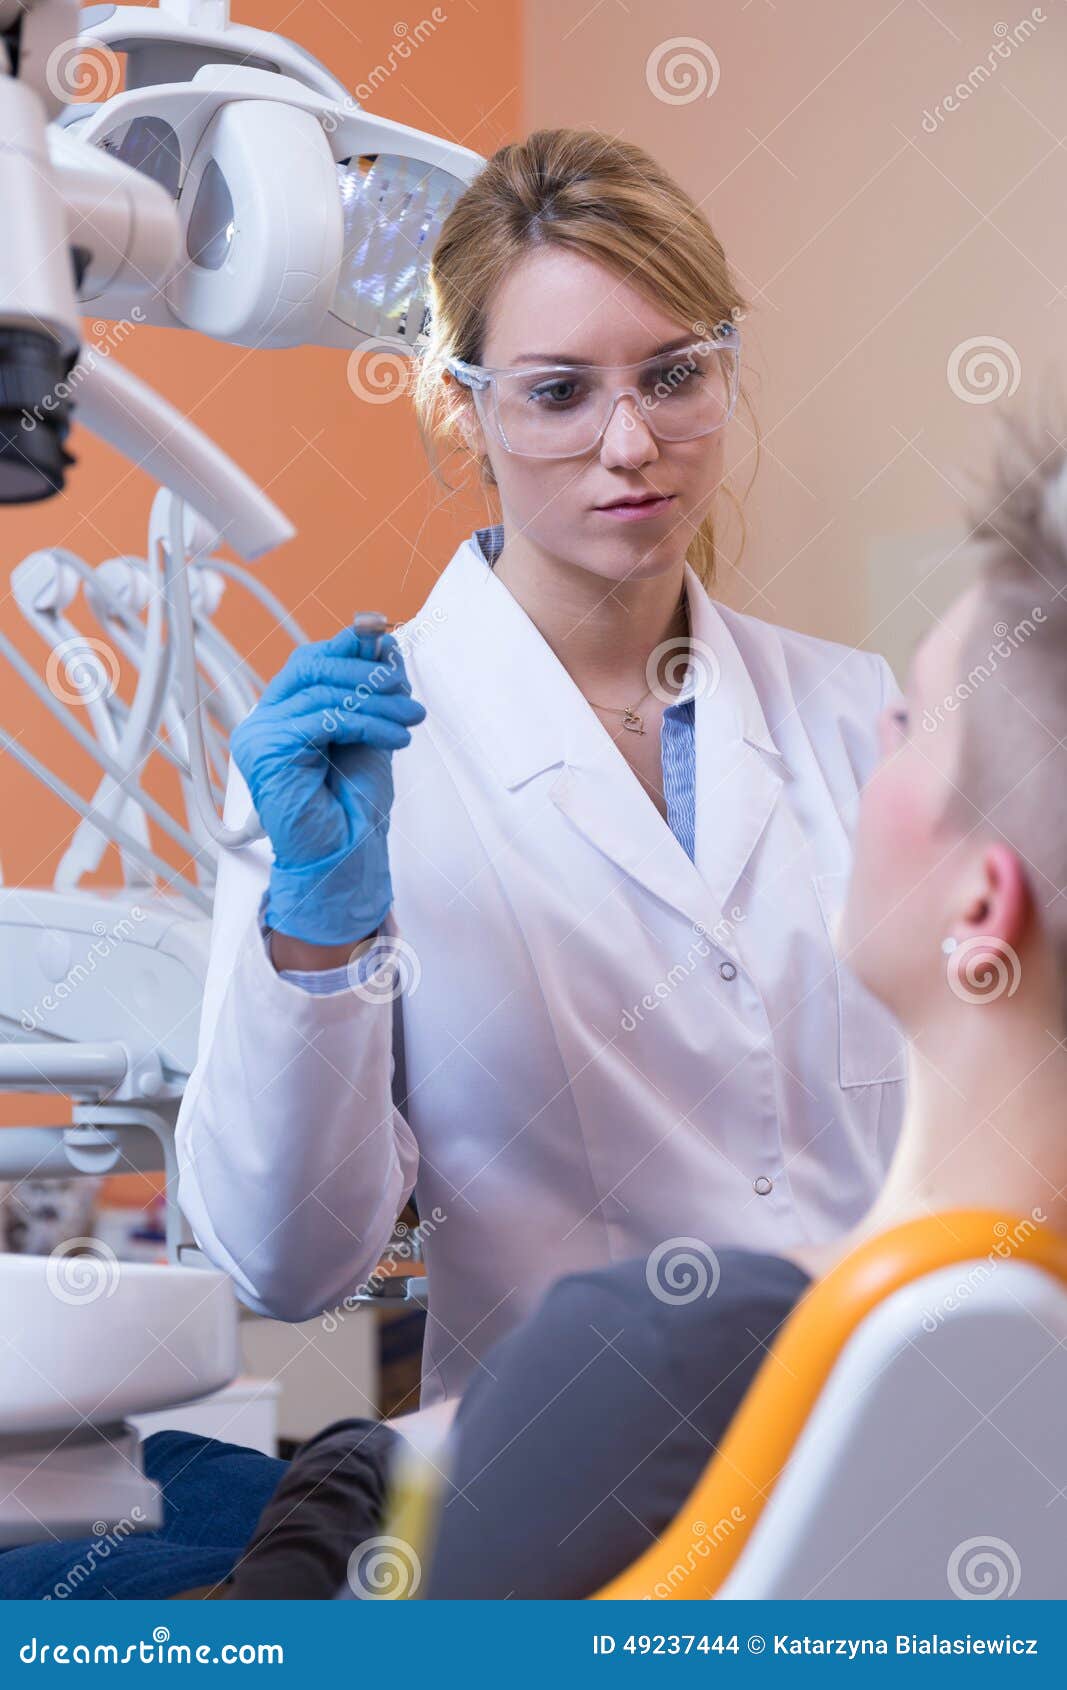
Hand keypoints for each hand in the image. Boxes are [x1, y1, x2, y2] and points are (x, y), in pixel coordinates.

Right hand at [230, 624, 425, 945]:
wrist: (342, 859)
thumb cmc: (351, 808)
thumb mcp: (368, 733)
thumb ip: (367, 690)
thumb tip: (379, 639)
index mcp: (282, 713)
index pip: (311, 661)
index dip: (347, 644)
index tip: (384, 634)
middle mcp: (263, 721)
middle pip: (311, 666)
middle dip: (366, 673)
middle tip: (405, 692)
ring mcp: (259, 736)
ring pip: (323, 693)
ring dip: (378, 703)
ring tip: (410, 721)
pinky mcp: (268, 751)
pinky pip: (324, 718)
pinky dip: (367, 723)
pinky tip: (395, 738)